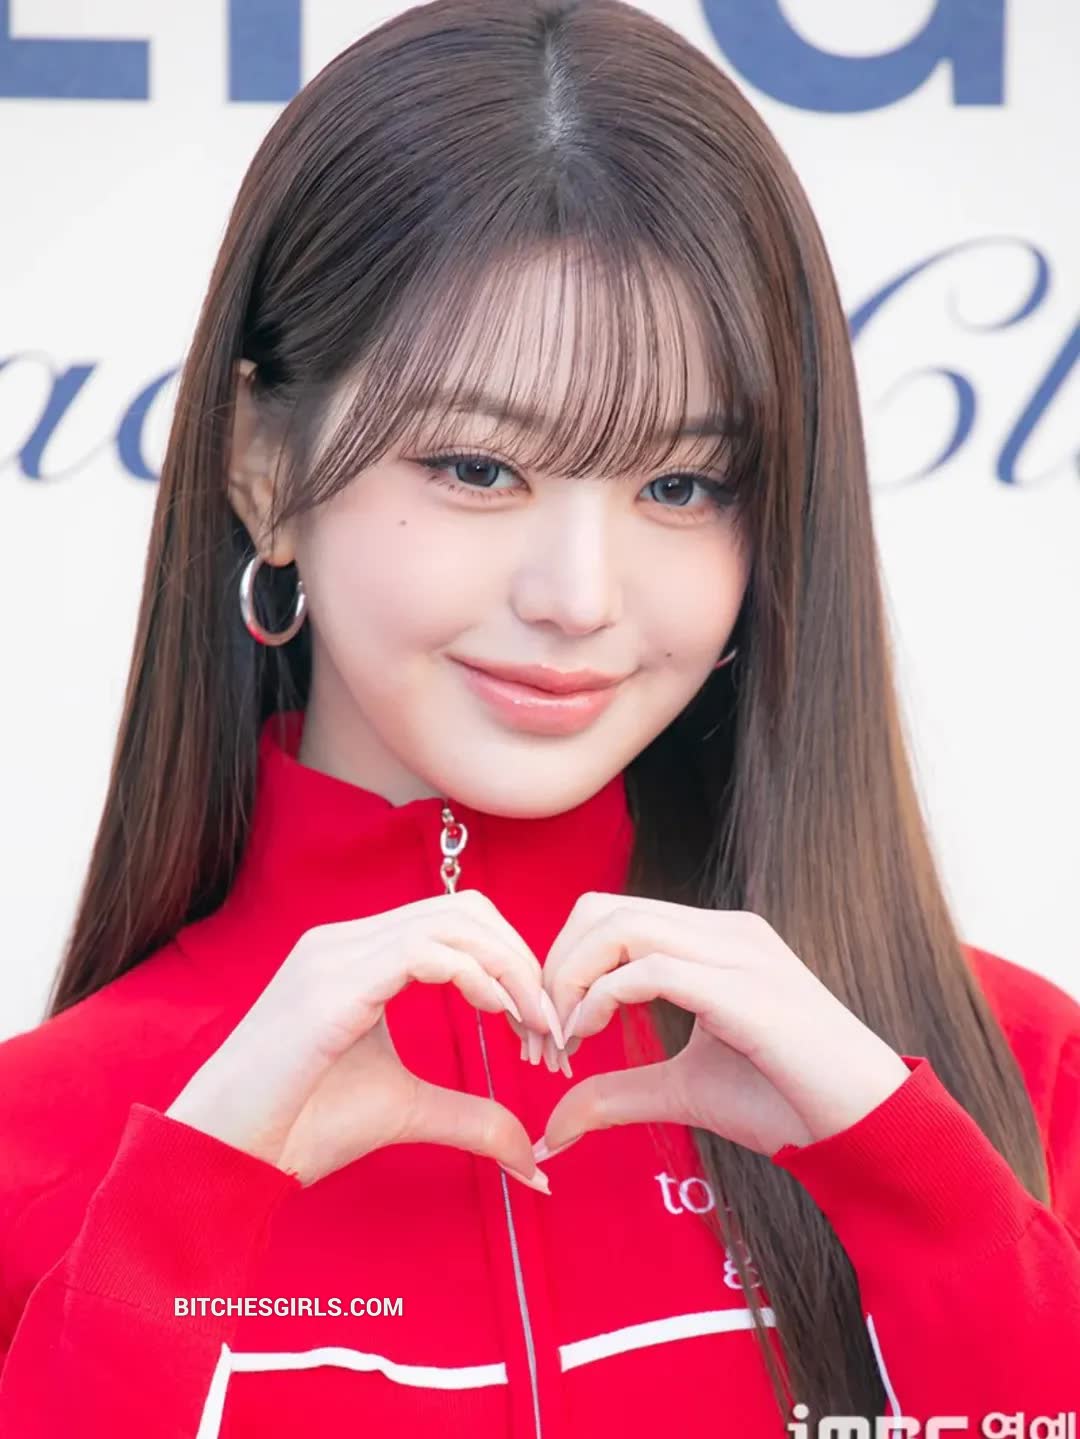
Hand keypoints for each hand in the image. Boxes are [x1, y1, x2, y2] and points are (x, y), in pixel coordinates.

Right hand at [165, 889, 561, 1188]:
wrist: (225, 1156)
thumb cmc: (302, 1127)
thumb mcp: (405, 1112)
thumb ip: (470, 1117)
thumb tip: (532, 1156)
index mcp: (359, 955)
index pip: (458, 921)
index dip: (512, 962)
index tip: (543, 1025)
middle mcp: (346, 940)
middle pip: (465, 909)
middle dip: (521, 960)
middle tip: (551, 1025)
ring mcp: (334, 955)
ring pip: (451, 921)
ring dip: (508, 969)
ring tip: (534, 1025)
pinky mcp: (330, 986)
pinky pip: (421, 953)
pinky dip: (474, 976)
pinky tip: (498, 1016)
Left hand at [530, 895, 911, 1161]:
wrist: (867, 1128)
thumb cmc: (787, 1102)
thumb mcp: (683, 1092)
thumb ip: (618, 1093)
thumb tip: (553, 1125)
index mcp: (713, 939)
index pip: (610, 916)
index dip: (562, 966)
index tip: (548, 1033)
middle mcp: (725, 929)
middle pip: (601, 909)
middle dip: (554, 967)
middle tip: (542, 1034)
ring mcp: (738, 950)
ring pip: (619, 927)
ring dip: (570, 981)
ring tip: (563, 1040)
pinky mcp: (745, 987)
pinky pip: (650, 970)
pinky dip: (601, 999)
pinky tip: (590, 1038)